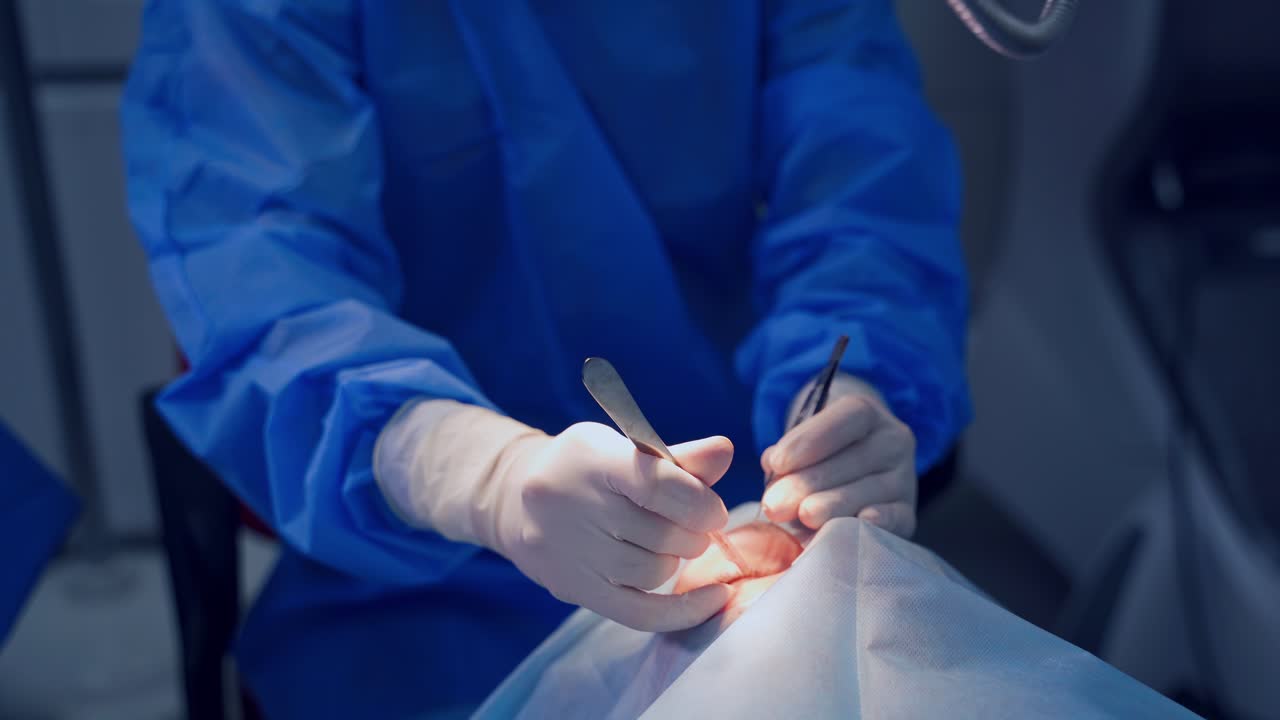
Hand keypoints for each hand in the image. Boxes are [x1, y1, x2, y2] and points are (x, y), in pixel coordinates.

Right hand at [492, 423, 735, 631]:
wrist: (515, 499)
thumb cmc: (585, 469)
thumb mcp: (623, 447)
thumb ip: (677, 458)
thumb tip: (724, 451)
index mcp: (592, 458)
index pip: (656, 485)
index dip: (699, 501)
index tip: (714, 511)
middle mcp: (573, 505)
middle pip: (659, 534)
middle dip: (691, 532)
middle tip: (692, 526)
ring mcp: (569, 552)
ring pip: (652, 572)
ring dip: (675, 560)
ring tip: (669, 544)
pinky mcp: (572, 589)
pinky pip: (639, 613)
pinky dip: (683, 610)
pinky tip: (713, 598)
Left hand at [761, 387, 916, 536]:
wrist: (855, 472)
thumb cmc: (820, 456)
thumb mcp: (805, 443)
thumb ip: (788, 452)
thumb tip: (772, 464)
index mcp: (866, 413)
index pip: (845, 419)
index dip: (810, 440)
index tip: (777, 463)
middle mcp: (892, 441)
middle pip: (852, 460)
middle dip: (808, 484)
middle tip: (774, 505)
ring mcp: (904, 478)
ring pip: (869, 491)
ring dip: (833, 506)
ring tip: (803, 517)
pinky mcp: (909, 512)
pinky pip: (897, 518)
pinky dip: (877, 523)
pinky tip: (854, 525)